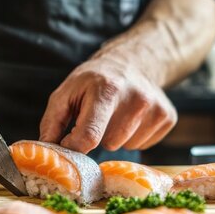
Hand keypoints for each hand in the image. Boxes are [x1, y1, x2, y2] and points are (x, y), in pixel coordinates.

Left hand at [40, 57, 177, 152]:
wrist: (132, 61)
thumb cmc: (94, 81)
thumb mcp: (66, 92)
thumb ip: (52, 122)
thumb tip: (47, 151)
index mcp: (107, 90)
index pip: (89, 136)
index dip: (75, 146)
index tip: (70, 143)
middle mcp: (136, 98)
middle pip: (109, 144)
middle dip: (98, 136)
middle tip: (98, 115)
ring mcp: (155, 109)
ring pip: (125, 146)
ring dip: (116, 137)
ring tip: (115, 115)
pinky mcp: (167, 118)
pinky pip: (142, 146)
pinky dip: (133, 137)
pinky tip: (131, 118)